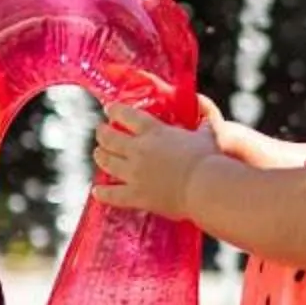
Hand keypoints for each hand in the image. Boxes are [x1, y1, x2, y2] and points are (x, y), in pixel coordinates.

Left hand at [92, 103, 214, 217]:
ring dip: (100, 156)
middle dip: (102, 133)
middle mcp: (138, 149)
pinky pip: (112, 194)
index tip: (109, 109)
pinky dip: (102, 192)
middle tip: (101, 132)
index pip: (125, 115)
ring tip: (98, 154)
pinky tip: (97, 191)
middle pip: (109, 138)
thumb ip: (202, 128)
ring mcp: (134, 173)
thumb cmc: (208, 159)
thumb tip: (207, 122)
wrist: (205, 185)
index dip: (114, 110)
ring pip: (106, 162)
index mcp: (154, 131)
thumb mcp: (205, 136)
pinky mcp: (136, 195)